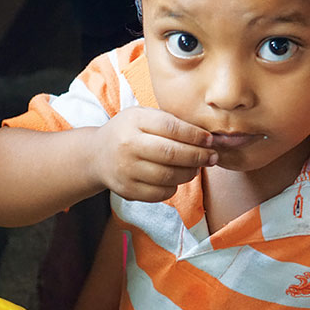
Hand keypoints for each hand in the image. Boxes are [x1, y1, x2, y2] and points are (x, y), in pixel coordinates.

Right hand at [93, 107, 216, 201]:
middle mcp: (128, 145)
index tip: (210, 140)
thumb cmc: (129, 132)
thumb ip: (171, 122)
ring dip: (189, 173)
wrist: (97, 155)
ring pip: (169, 176)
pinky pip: (161, 193)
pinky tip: (175, 178)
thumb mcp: (143, 117)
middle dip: (198, 156)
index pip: (171, 127)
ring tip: (195, 167)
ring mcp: (126, 170)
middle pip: (172, 154)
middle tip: (212, 157)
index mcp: (134, 121)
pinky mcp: (127, 190)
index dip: (195, 136)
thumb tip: (207, 138)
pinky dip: (174, 186)